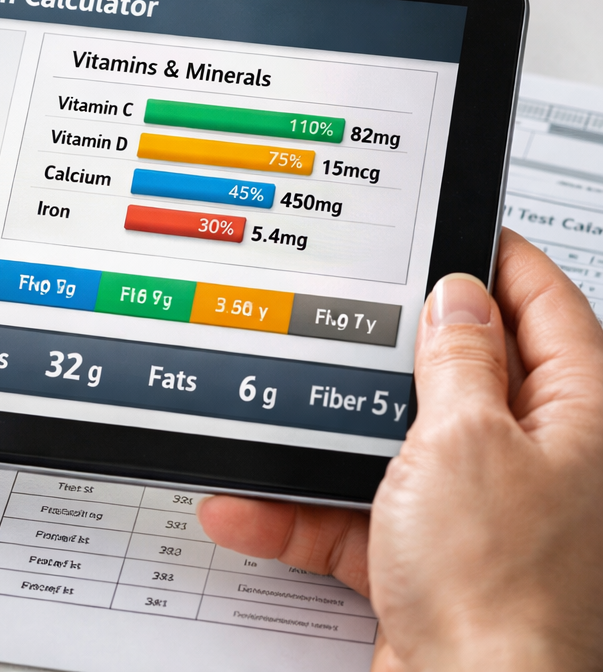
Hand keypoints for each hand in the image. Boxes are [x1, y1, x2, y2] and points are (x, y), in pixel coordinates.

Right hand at [198, 229, 602, 671]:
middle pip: (462, 373)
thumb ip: (460, 359)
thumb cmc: (502, 591)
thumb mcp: (466, 441)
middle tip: (342, 305)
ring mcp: (478, 511)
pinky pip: (357, 513)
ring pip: (396, 444)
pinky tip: (248, 504)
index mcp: (576, 418)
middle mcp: (536, 461)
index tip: (454, 226)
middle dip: (392, 348)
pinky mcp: (427, 558)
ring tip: (272, 412)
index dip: (499, 259)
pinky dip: (302, 509)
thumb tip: (458, 297)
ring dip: (325, 438)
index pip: (546, 306)